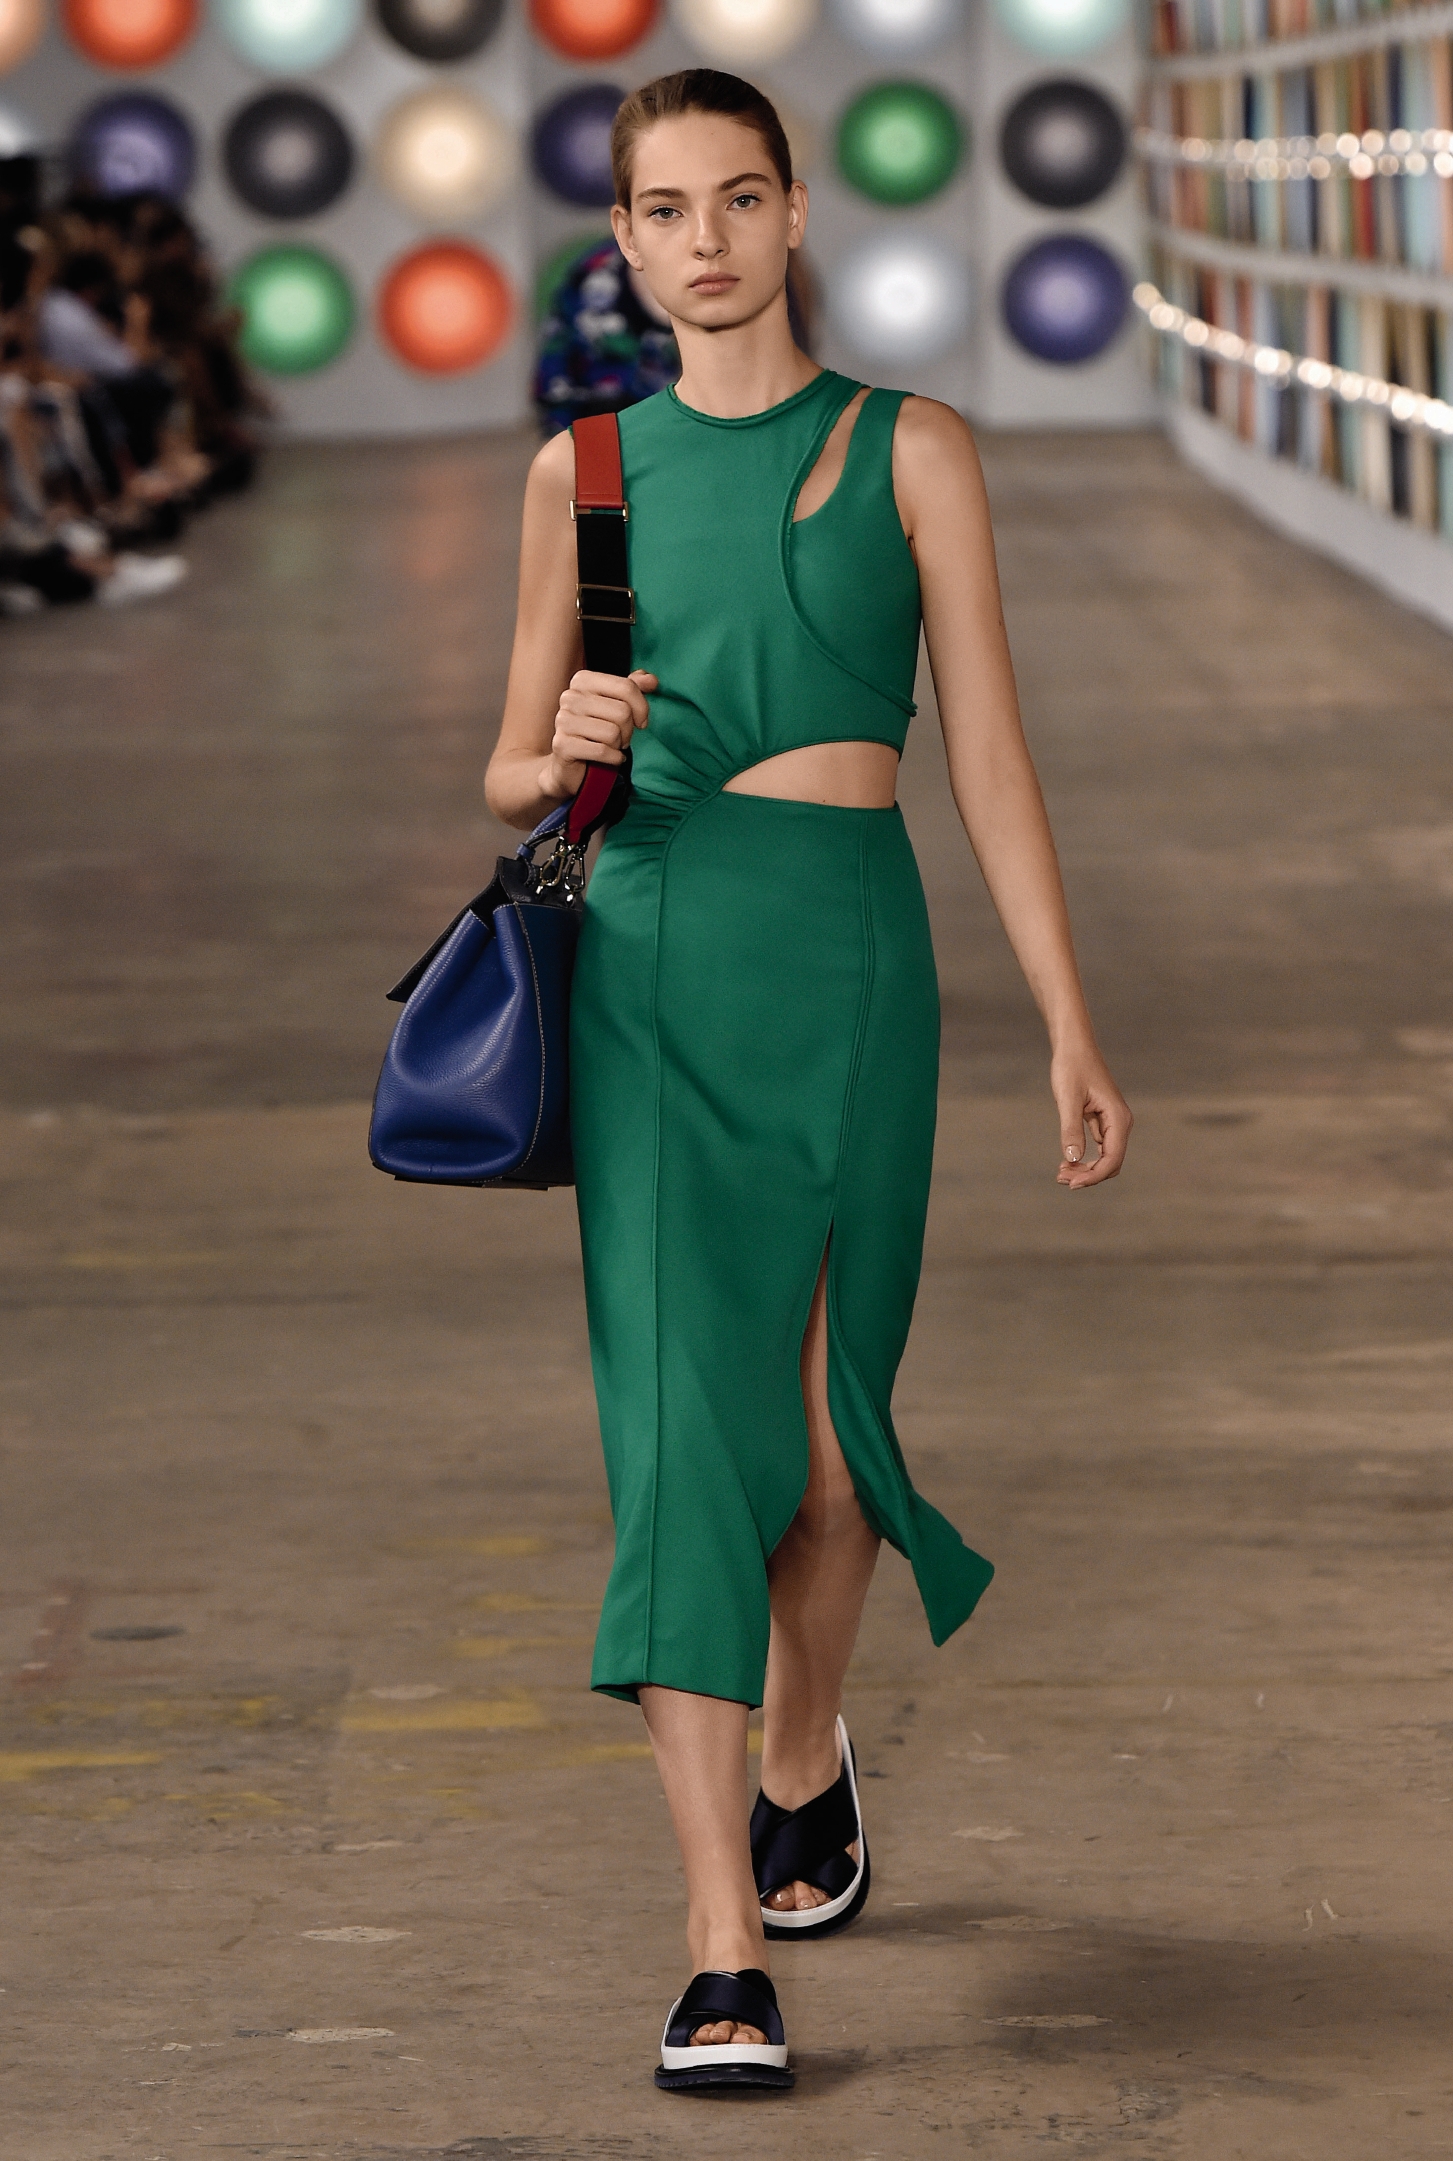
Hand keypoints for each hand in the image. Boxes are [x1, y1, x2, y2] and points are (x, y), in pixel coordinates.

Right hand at [540, 669, 656, 800]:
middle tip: (621, 737)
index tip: (640, 721)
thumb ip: (633, 688)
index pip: (627, 687)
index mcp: (583, 680)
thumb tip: (652, 680)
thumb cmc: (596, 728)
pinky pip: (602, 751)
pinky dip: (614, 758)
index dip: (642, 707)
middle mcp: (570, 697)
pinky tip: (611, 757)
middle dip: (629, 730)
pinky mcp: (562, 745)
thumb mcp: (615, 703)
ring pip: (613, 733)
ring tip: (611, 745)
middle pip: (622, 712)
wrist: (570, 760)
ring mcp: (563, 721)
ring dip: (619, 745)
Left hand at [1052, 1048, 1131, 1188]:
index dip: (1093, 1176)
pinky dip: (1084, 1157)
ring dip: (1086, 1169)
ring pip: (1105, 1157)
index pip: (1112, 1159)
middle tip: (1061, 1178)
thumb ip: (1071, 1128)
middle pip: (1111, 1163)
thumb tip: (1072, 1158)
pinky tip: (1066, 1161)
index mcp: (1118, 1118)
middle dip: (1088, 1175)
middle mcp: (1120, 1123)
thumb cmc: (1072, 1067)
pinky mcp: (1102, 1121)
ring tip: (1061, 1173)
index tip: (1071, 1183)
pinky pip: (1098, 1148)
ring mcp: (1112, 1123)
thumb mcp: (1067, 1098)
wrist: (1074, 1046)